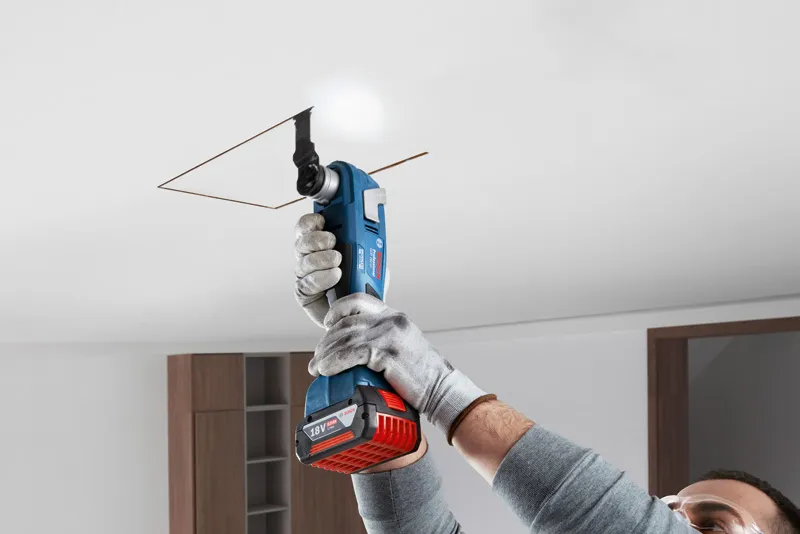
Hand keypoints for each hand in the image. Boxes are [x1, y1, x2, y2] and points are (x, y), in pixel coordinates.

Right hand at [294, 213, 390, 327]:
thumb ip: (368, 245)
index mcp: (323, 244)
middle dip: (316, 238)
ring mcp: (306, 276)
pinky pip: (307, 282)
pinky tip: (335, 276)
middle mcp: (311, 258)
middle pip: (302, 241)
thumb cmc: (364, 286)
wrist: (362, 313)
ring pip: (304, 261)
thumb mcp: (371, 261)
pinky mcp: (304, 294)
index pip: (308, 227)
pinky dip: (322, 277)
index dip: (311, 221)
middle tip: (332, 241)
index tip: (322, 220)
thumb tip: (367, 233)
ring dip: (321, 258)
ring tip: (338, 261)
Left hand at [309, 294, 487, 436]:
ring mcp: (389, 335)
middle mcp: (391, 320)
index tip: (326, 325)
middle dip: (326, 341)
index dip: (336, 311)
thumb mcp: (402, 345)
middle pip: (345, 323)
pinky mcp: (386, 352)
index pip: (357, 300)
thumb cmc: (421, 374)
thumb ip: (381, 339)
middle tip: (317, 357)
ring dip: (325, 354)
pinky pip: (351, 353)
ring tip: (317, 367)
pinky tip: (327, 370)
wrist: (441, 389)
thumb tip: (352, 348)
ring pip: (345, 338)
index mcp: (393, 315)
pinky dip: (334, 362)